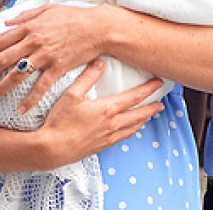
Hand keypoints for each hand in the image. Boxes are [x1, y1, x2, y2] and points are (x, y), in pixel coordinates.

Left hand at [0, 4, 105, 113]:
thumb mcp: (49, 9)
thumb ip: (26, 15)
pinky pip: (40, 87)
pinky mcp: (58, 67)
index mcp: (30, 27)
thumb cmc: (75, 16)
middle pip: (3, 59)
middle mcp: (34, 41)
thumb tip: (7, 22)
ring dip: (1, 87)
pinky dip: (29, 100)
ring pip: (17, 75)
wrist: (98, 27)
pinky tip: (21, 110)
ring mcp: (45, 55)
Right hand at [37, 58, 165, 165]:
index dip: (149, 89)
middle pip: (139, 114)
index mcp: (108, 109)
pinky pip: (123, 137)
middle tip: (161, 103)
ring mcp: (108, 137)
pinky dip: (131, 131)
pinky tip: (130, 129)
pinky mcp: (102, 147)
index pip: (135, 97)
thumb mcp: (71, 95)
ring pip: (133, 127)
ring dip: (143, 120)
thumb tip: (99, 62)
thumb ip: (87, 77)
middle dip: (152, 108)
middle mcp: (112, 124)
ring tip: (149, 115)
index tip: (159, 83)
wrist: (51, 149)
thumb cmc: (59, 122)